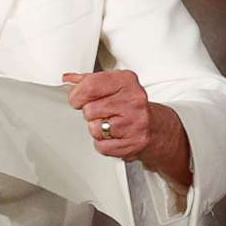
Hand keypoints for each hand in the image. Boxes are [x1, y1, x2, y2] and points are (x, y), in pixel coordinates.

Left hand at [63, 70, 190, 185]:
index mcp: (127, 81)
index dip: (77, 95)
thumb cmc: (131, 105)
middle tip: (103, 113)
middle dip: (90, 113)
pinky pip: (101, 146)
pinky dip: (104, 144)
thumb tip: (69, 78)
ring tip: (111, 124)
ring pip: (94, 129)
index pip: (90, 85)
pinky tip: (115, 136)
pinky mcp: (133, 143)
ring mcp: (135, 123)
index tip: (78, 98)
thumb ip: (90, 81)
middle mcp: (134, 101)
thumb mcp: (114, 85)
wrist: (157, 128)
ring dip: (97, 129)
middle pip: (89, 109)